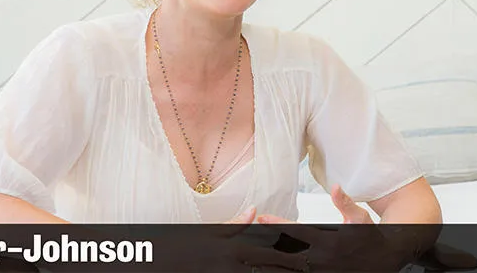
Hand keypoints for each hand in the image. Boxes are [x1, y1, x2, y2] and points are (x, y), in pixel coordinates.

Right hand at [154, 206, 311, 272]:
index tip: (309, 260)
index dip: (292, 257)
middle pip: (272, 270)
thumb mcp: (211, 233)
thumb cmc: (187, 247)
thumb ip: (236, 224)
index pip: (271, 252)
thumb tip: (254, 210)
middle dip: (292, 272)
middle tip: (312, 271)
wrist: (165, 261)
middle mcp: (236, 264)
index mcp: (236, 248)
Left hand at [255, 185, 409, 271]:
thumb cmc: (373, 237)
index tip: (260, 217)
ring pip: (290, 268)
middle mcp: (324, 258)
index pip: (297, 230)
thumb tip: (335, 187)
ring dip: (270, 263)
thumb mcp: (361, 219)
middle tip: (243, 242)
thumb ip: (345, 203)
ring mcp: (323, 272)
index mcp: (330, 240)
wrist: (389, 261)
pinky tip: (268, 269)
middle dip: (265, 247)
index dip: (277, 224)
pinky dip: (283, 271)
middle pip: (287, 253)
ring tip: (249, 259)